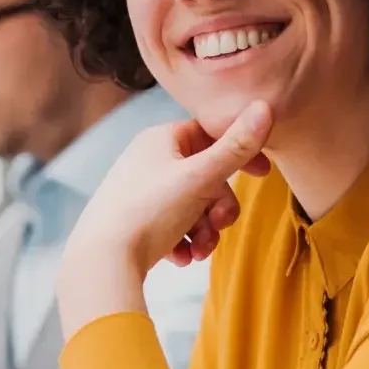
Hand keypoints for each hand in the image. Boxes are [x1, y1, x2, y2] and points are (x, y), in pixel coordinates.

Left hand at [58, 103, 272, 332]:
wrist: (102, 261)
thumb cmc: (149, 212)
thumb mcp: (201, 177)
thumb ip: (236, 147)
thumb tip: (266, 107)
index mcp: (159, 139)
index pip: (210, 134)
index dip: (239, 152)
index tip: (262, 174)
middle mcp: (146, 161)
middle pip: (204, 177)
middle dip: (219, 207)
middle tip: (220, 224)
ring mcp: (138, 193)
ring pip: (191, 207)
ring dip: (205, 231)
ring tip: (200, 251)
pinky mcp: (133, 223)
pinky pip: (171, 228)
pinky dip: (183, 243)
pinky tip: (180, 258)